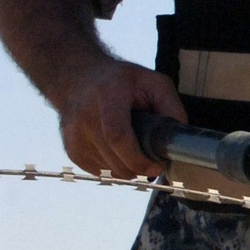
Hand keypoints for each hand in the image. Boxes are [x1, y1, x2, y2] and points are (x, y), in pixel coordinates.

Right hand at [56, 58, 186, 179]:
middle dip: (140, 168)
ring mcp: (74, 135)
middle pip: (115, 160)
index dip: (139, 158)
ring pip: (108, 170)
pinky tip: (118, 151)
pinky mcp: (71, 149)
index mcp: (107, 95)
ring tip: (135, 150)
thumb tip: (178, 142)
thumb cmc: (122, 81)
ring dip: (128, 168)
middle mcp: (85, 116)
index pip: (117, 136)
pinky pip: (99, 171)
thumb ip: (171, 108)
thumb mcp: (154, 83)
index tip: (157, 166)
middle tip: (153, 163)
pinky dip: (114, 167)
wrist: (79, 78)